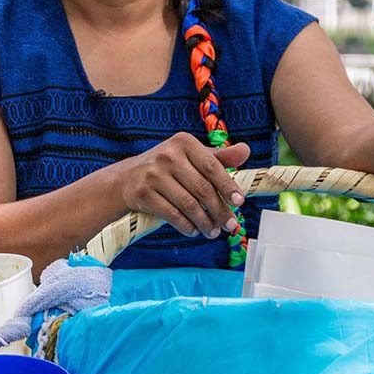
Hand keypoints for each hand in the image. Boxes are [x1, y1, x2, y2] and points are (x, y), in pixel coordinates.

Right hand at [114, 133, 249, 237]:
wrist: (128, 178)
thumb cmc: (168, 167)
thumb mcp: (191, 157)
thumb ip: (218, 157)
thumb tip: (245, 151)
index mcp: (183, 142)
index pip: (211, 166)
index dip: (228, 186)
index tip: (239, 203)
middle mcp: (167, 155)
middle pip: (202, 188)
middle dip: (219, 210)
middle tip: (230, 225)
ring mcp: (153, 174)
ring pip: (188, 204)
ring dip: (205, 222)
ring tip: (213, 231)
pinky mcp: (142, 193)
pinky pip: (172, 214)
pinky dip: (186, 226)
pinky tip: (194, 231)